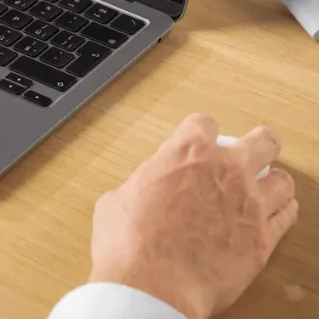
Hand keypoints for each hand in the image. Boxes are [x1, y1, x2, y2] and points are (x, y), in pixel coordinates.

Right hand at [88, 114, 297, 318]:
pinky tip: (275, 215)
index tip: (201, 140)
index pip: (204, 122)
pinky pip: (288, 217)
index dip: (202, 131)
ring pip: (283, 181)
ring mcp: (249, 204)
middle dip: (260, 144)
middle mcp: (223, 171)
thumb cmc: (129, 242)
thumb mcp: (120, 197)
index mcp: (184, 152)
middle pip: (263, 141)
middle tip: (253, 152)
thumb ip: (144, 184)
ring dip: (273, 182)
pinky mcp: (263, 240)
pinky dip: (283, 212)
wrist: (152, 284)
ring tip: (265, 188)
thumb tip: (145, 192)